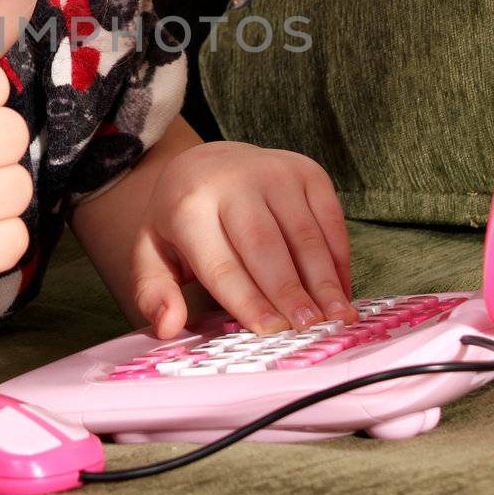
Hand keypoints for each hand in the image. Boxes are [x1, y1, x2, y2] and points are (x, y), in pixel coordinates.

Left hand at [131, 141, 355, 338]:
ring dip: (323, 279)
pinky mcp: (306, 172)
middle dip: (290, 292)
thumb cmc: (182, 219)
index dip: (248, 300)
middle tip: (309, 329)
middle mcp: (233, 182)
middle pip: (266, 247)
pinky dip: (338, 258)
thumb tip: (168, 326)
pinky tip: (341, 290)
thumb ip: (154, 292)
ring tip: (336, 317)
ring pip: (304, 235)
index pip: (222, 264)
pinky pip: (329, 219)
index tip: (270, 331)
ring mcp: (274, 172)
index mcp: (188, 206)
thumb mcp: (152, 251)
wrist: (209, 163)